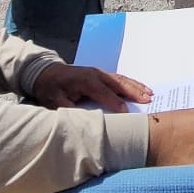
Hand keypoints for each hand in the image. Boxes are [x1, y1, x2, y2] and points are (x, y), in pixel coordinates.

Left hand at [30, 63, 151, 111]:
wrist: (44, 73)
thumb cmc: (50, 89)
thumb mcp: (55, 102)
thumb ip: (69, 110)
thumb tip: (84, 120)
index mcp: (85, 81)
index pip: (105, 94)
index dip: (116, 104)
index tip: (127, 114)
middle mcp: (95, 74)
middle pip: (118, 83)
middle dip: (134, 92)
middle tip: (148, 100)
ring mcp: (98, 72)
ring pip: (121, 79)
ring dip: (135, 86)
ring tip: (149, 93)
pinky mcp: (99, 74)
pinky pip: (118, 78)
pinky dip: (130, 83)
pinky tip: (138, 87)